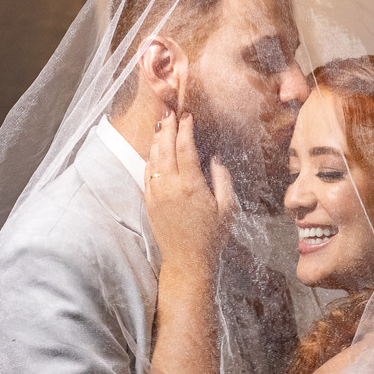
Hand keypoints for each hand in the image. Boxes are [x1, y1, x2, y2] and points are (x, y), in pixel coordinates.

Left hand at [145, 111, 236, 276]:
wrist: (187, 261)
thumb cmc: (212, 237)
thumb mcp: (227, 208)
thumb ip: (222, 178)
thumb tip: (214, 157)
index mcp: (191, 185)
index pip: (185, 147)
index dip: (185, 128)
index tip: (188, 116)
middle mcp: (170, 187)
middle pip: (164, 147)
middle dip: (167, 127)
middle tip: (170, 112)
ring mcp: (156, 194)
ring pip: (153, 158)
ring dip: (156, 139)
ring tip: (161, 124)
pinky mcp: (149, 202)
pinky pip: (146, 173)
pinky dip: (150, 157)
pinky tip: (154, 150)